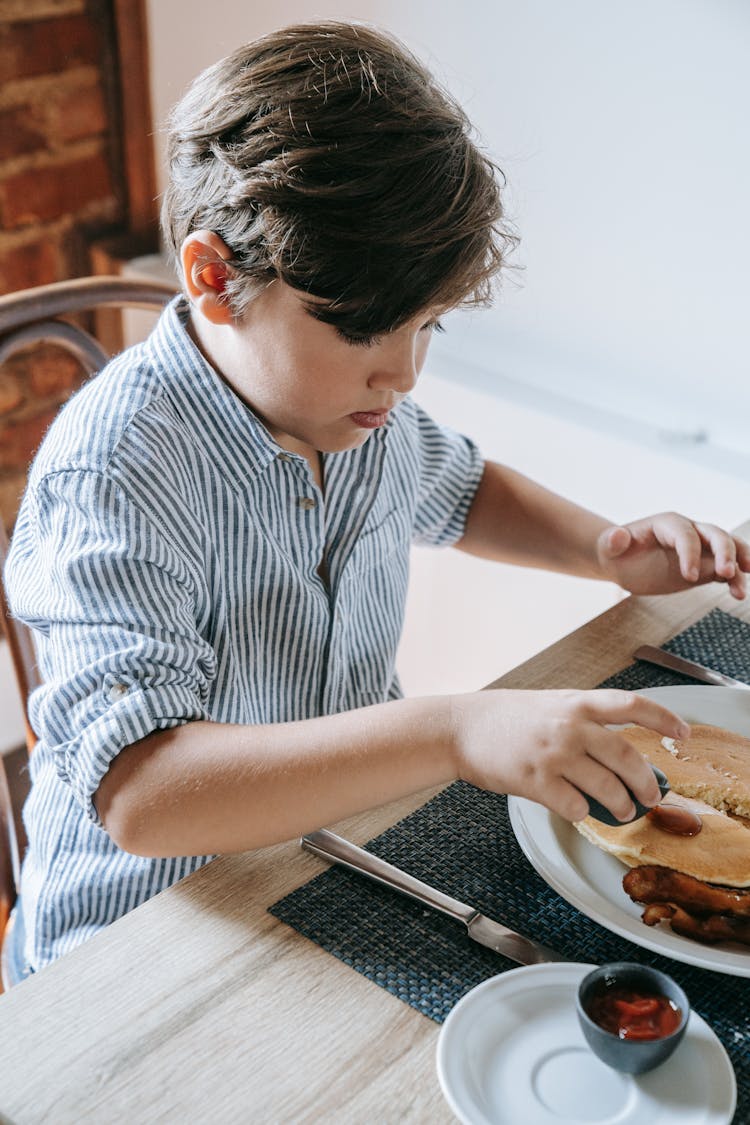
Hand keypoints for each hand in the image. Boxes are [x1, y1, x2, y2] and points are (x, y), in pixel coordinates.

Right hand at [449, 688, 689, 822]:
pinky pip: (575, 807)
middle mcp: (570, 726)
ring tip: (622, 811)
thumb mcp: (550, 705)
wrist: (459, 727)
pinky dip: (583, 814)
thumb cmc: (505, 718)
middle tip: (651, 796)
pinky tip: (577, 809)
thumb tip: (620, 755)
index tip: (683, 733)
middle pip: (628, 757)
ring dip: (621, 806)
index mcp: (577, 703)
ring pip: (607, 788)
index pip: (633, 705)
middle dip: (647, 783)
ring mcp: (554, 755)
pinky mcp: (536, 781)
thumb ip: (583, 722)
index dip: (664, 718)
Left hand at [596, 512, 749, 598]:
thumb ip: (613, 540)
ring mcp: (700, 549)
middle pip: (715, 535)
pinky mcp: (704, 567)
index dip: (691, 553)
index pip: (685, 535)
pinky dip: (734, 580)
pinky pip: (725, 570)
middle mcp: (689, 532)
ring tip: (740, 589)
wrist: (623, 561)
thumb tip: (617, 535)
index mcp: (667, 524)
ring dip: (739, 563)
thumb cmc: (617, 551)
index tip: (689, 577)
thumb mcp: (609, 546)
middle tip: (726, 573)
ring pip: (728, 550)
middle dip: (725, 552)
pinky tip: (738, 594)